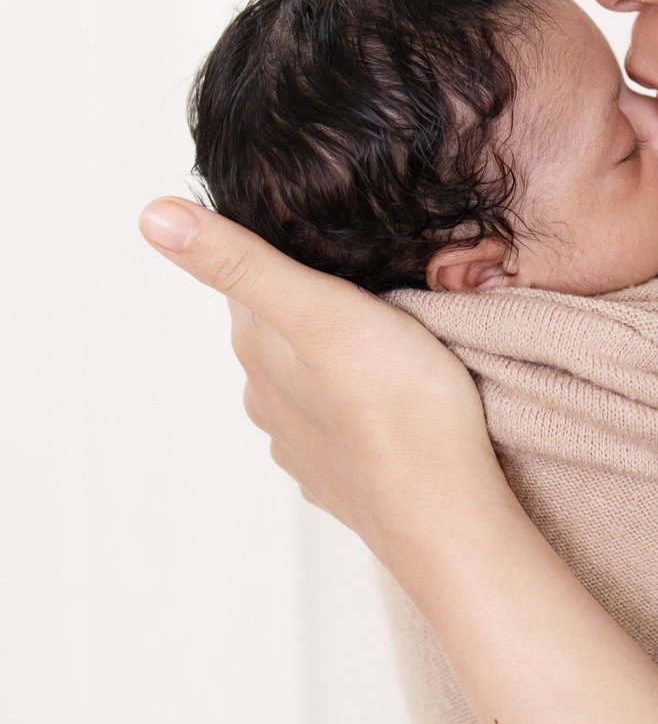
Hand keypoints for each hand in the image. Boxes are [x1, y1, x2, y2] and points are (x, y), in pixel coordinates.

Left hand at [138, 196, 506, 567]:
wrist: (441, 508)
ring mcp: (303, 445)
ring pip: (309, 382)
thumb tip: (150, 215)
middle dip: (311, 302)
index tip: (319, 226)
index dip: (281, 246)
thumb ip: (239, 260)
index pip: (249, 277)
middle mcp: (267, 399)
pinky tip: (385, 404)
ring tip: (382, 338)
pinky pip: (340, 428)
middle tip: (366, 273)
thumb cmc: (393, 400)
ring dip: (335, 359)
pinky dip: (356, 409)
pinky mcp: (342, 477)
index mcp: (258, 349)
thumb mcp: (318, 307)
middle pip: (279, 331)